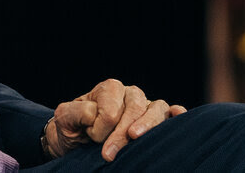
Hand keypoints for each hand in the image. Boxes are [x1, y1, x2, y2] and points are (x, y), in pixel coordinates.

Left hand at [45, 78, 186, 161]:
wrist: (78, 139)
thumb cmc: (74, 128)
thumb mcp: (65, 117)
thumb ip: (77, 112)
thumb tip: (95, 115)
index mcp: (109, 89)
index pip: (111, 108)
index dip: (101, 128)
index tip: (91, 139)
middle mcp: (131, 94)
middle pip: (136, 107)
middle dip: (122, 133)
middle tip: (109, 155)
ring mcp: (147, 106)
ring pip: (157, 109)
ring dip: (148, 125)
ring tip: (135, 138)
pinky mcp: (160, 120)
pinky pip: (173, 113)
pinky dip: (178, 114)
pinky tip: (178, 116)